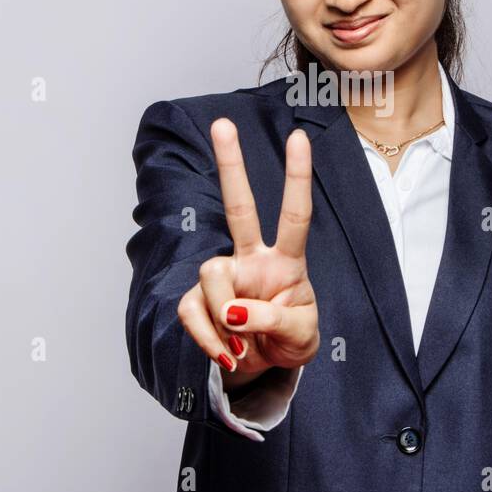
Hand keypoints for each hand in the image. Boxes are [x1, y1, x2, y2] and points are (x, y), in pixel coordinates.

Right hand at [177, 119, 319, 392]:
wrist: (265, 368)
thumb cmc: (291, 340)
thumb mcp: (300, 335)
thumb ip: (273, 318)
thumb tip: (233, 310)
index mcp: (287, 260)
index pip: (294, 215)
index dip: (296, 177)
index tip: (299, 136)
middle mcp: (253, 259)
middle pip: (240, 207)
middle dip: (231, 165)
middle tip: (223, 124)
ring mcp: (225, 278)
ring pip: (210, 274)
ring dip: (223, 316)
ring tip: (241, 345)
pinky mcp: (198, 301)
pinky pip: (192, 313)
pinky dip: (208, 339)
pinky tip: (225, 354)